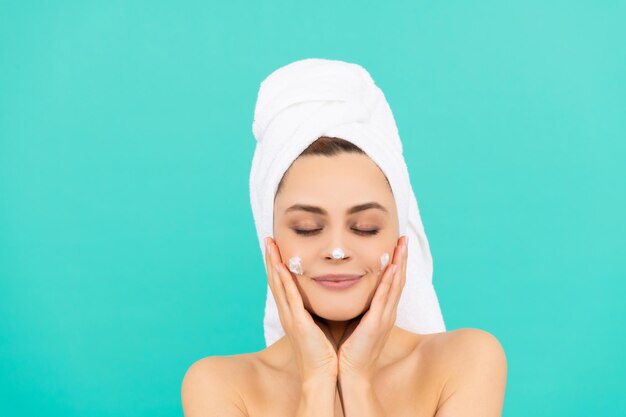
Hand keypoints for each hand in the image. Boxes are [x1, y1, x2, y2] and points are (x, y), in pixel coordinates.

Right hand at [264, 237, 338, 381]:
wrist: (323, 375)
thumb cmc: (325, 351)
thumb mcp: (321, 322)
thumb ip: (321, 307)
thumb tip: (330, 291)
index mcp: (294, 312)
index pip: (283, 283)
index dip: (278, 264)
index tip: (276, 246)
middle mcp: (288, 312)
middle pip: (276, 280)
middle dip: (271, 259)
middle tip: (268, 239)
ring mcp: (290, 317)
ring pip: (278, 284)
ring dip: (273, 263)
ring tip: (269, 245)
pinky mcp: (297, 323)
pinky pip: (289, 297)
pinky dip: (283, 281)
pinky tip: (280, 267)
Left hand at [336, 235, 408, 380]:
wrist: (351, 373)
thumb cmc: (350, 349)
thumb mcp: (355, 321)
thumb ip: (357, 306)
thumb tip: (347, 288)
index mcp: (382, 312)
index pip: (392, 282)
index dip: (396, 262)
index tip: (396, 244)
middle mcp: (387, 312)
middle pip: (398, 279)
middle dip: (402, 257)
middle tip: (404, 237)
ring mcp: (384, 318)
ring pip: (395, 285)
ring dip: (399, 264)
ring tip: (401, 245)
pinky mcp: (376, 324)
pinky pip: (384, 299)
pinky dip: (389, 282)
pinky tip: (392, 268)